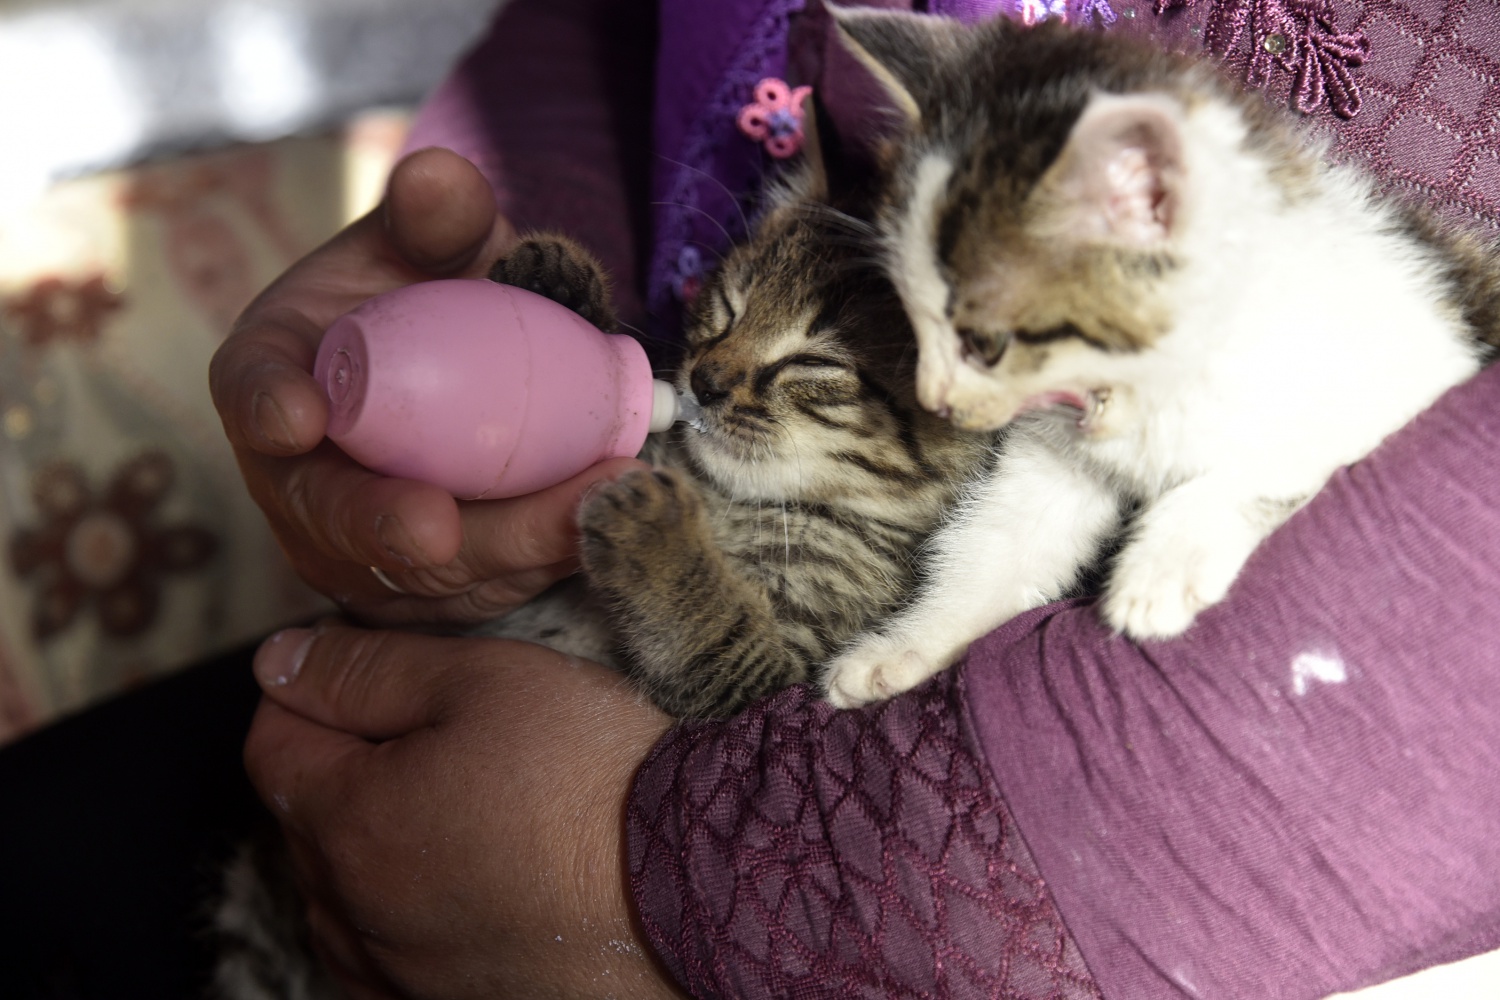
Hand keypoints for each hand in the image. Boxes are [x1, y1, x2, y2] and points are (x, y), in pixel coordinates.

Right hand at [210, 147, 638, 625]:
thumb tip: (440, 174)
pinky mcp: (418, 590)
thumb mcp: (433, 247)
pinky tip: (597, 528)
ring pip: (413, 573)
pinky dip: (535, 566)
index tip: (299, 417)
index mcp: (278, 374)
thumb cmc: (436, 300)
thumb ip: (437, 217)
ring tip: (579, 511)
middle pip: (327, 514)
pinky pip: (472, 594)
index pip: (253, 390)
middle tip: (439, 526)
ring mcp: (353, 545)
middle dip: (379, 526)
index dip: (268, 407)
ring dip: (496, 553)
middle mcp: (298, 474)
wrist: (471, 371)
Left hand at [244, 623, 684, 999]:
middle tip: (430, 729)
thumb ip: (367, 669)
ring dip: (368, 846)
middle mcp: (354, 916)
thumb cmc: (594, 778)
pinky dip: (402, 916)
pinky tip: (463, 885)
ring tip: (451, 807)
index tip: (371, 670)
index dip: (314, 689)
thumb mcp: (482, 680)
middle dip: (343, 765)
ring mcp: (399, 976)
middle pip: (304, 821)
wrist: (697, 890)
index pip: (273, 742)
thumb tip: (281, 662)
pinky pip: (385, 960)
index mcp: (347, 823)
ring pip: (340, 899)